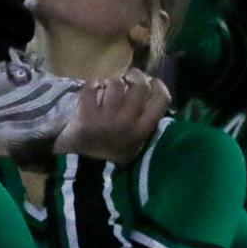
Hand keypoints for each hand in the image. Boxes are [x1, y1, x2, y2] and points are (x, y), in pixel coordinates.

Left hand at [53, 71, 170, 164]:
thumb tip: (150, 94)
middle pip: (140, 85)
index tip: (152, 82)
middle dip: (135, 76)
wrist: (86, 171)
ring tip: (108, 87)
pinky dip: (92, 85)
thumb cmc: (114, 156)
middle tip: (129, 77)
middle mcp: (128, 122)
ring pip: (115, 84)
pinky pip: (91, 87)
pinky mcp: (86, 116)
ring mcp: (106, 118)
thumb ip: (145, 122)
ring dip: (111, 82)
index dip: (158, 84)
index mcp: (143, 130)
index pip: (161, 98)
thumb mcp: (137, 143)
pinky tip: (93, 90)